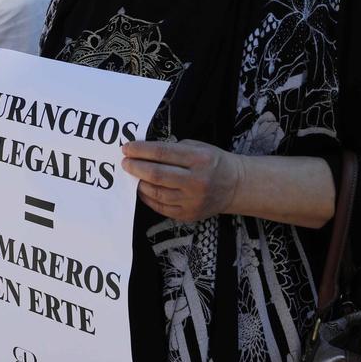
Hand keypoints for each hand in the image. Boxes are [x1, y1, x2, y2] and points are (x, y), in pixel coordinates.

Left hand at [121, 139, 244, 222]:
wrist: (235, 186)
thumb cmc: (212, 162)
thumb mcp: (198, 147)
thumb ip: (173, 149)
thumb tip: (143, 151)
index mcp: (199, 159)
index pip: (162, 153)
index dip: (140, 150)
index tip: (126, 148)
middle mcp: (196, 181)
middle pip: (157, 174)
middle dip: (136, 167)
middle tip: (125, 162)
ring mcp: (193, 200)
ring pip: (157, 193)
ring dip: (140, 183)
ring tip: (134, 176)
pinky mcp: (189, 214)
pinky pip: (161, 207)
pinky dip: (148, 197)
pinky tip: (143, 189)